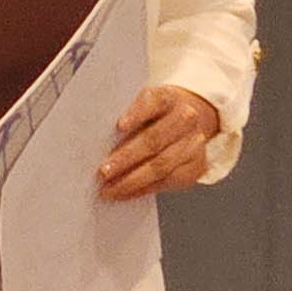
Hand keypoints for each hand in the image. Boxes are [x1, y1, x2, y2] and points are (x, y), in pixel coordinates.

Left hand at [99, 86, 222, 200]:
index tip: (119, 126)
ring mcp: (194, 142)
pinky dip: (143, 189)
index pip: (153, 102)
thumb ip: (125, 118)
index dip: (136, 113)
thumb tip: (95, 140)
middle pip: (155, 139)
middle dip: (127, 158)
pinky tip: (125, 193)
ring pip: (162, 165)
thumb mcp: (139, 106)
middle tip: (104, 172)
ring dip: (132, 180)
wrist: (184, 123)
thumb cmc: (152, 116)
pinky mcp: (196, 166)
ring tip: (110, 189)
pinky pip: (168, 181)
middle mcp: (185, 117)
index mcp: (167, 97)